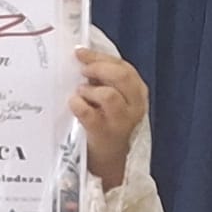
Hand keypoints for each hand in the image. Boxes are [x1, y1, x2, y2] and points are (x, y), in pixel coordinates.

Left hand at [71, 48, 147, 187]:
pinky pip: (90, 114)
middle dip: (98, 68)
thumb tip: (81, 57)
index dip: (100, 57)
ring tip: (81, 93)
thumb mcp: (111, 98)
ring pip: (109, 95)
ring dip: (90, 90)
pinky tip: (74, 104)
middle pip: (121, 76)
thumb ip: (103, 80)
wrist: (108, 159)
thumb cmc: (105, 122)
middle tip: (82, 71)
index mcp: (137, 92)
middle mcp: (135, 105)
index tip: (80, 52)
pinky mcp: (105, 133)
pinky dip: (78, 105)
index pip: (123, 66)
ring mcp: (122, 120)